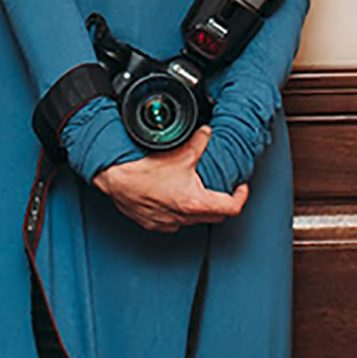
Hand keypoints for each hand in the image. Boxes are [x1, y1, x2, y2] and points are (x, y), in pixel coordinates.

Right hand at [93, 126, 248, 232]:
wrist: (116, 179)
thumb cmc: (143, 170)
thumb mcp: (179, 152)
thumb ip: (199, 142)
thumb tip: (207, 133)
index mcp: (195, 202)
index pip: (232, 207)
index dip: (241, 196)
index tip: (241, 187)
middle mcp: (184, 218)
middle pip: (216, 216)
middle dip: (222, 201)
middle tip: (222, 188)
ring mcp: (169, 223)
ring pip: (194, 220)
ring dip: (199, 208)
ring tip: (196, 190)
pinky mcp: (154, 224)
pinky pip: (174, 222)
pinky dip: (178, 212)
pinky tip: (173, 197)